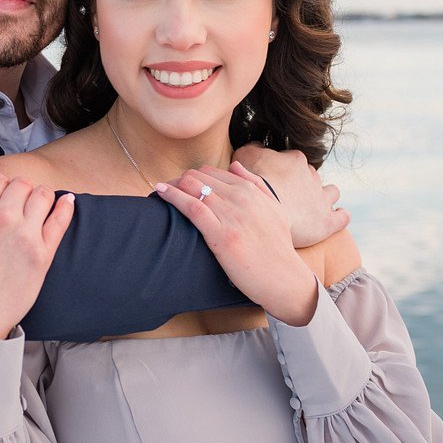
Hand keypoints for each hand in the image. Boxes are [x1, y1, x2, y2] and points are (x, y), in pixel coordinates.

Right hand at [0, 174, 74, 338]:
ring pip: (43, 196)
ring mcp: (25, 235)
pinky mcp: (42, 255)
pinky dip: (66, 206)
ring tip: (37, 209)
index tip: (0, 199)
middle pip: (22, 185)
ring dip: (41, 198)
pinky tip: (67, 202)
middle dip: (20, 191)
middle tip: (18, 206)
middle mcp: (3, 217)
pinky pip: (60, 220)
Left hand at [155, 162, 317, 323]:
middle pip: (198, 176)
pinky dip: (172, 196)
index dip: (192, 177)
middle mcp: (241, 197)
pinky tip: (160, 193)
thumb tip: (234, 165)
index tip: (180, 186)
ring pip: (192, 187)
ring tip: (159, 193)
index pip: (211, 172)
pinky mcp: (221, 235)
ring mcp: (231, 215)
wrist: (283, 277)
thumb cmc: (277, 247)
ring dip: (172, 186)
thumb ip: (255, 184)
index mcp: (250, 190)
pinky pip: (192, 207)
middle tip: (167, 191)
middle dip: (178, 180)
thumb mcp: (274, 208)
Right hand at [233, 145, 347, 249]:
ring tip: (311, 208)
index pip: (292, 161)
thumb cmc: (251, 183)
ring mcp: (322, 199)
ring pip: (331, 192)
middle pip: (311, 177)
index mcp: (296, 161)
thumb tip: (257, 146)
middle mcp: (313, 177)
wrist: (263, 210)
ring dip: (324, 197)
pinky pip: (342, 217)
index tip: (272, 181)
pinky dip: (339, 216)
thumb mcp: (245, 156)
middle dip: (302, 185)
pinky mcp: (327, 221)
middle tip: (286, 197)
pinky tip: (332, 218)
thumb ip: (253, 149)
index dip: (282, 171)